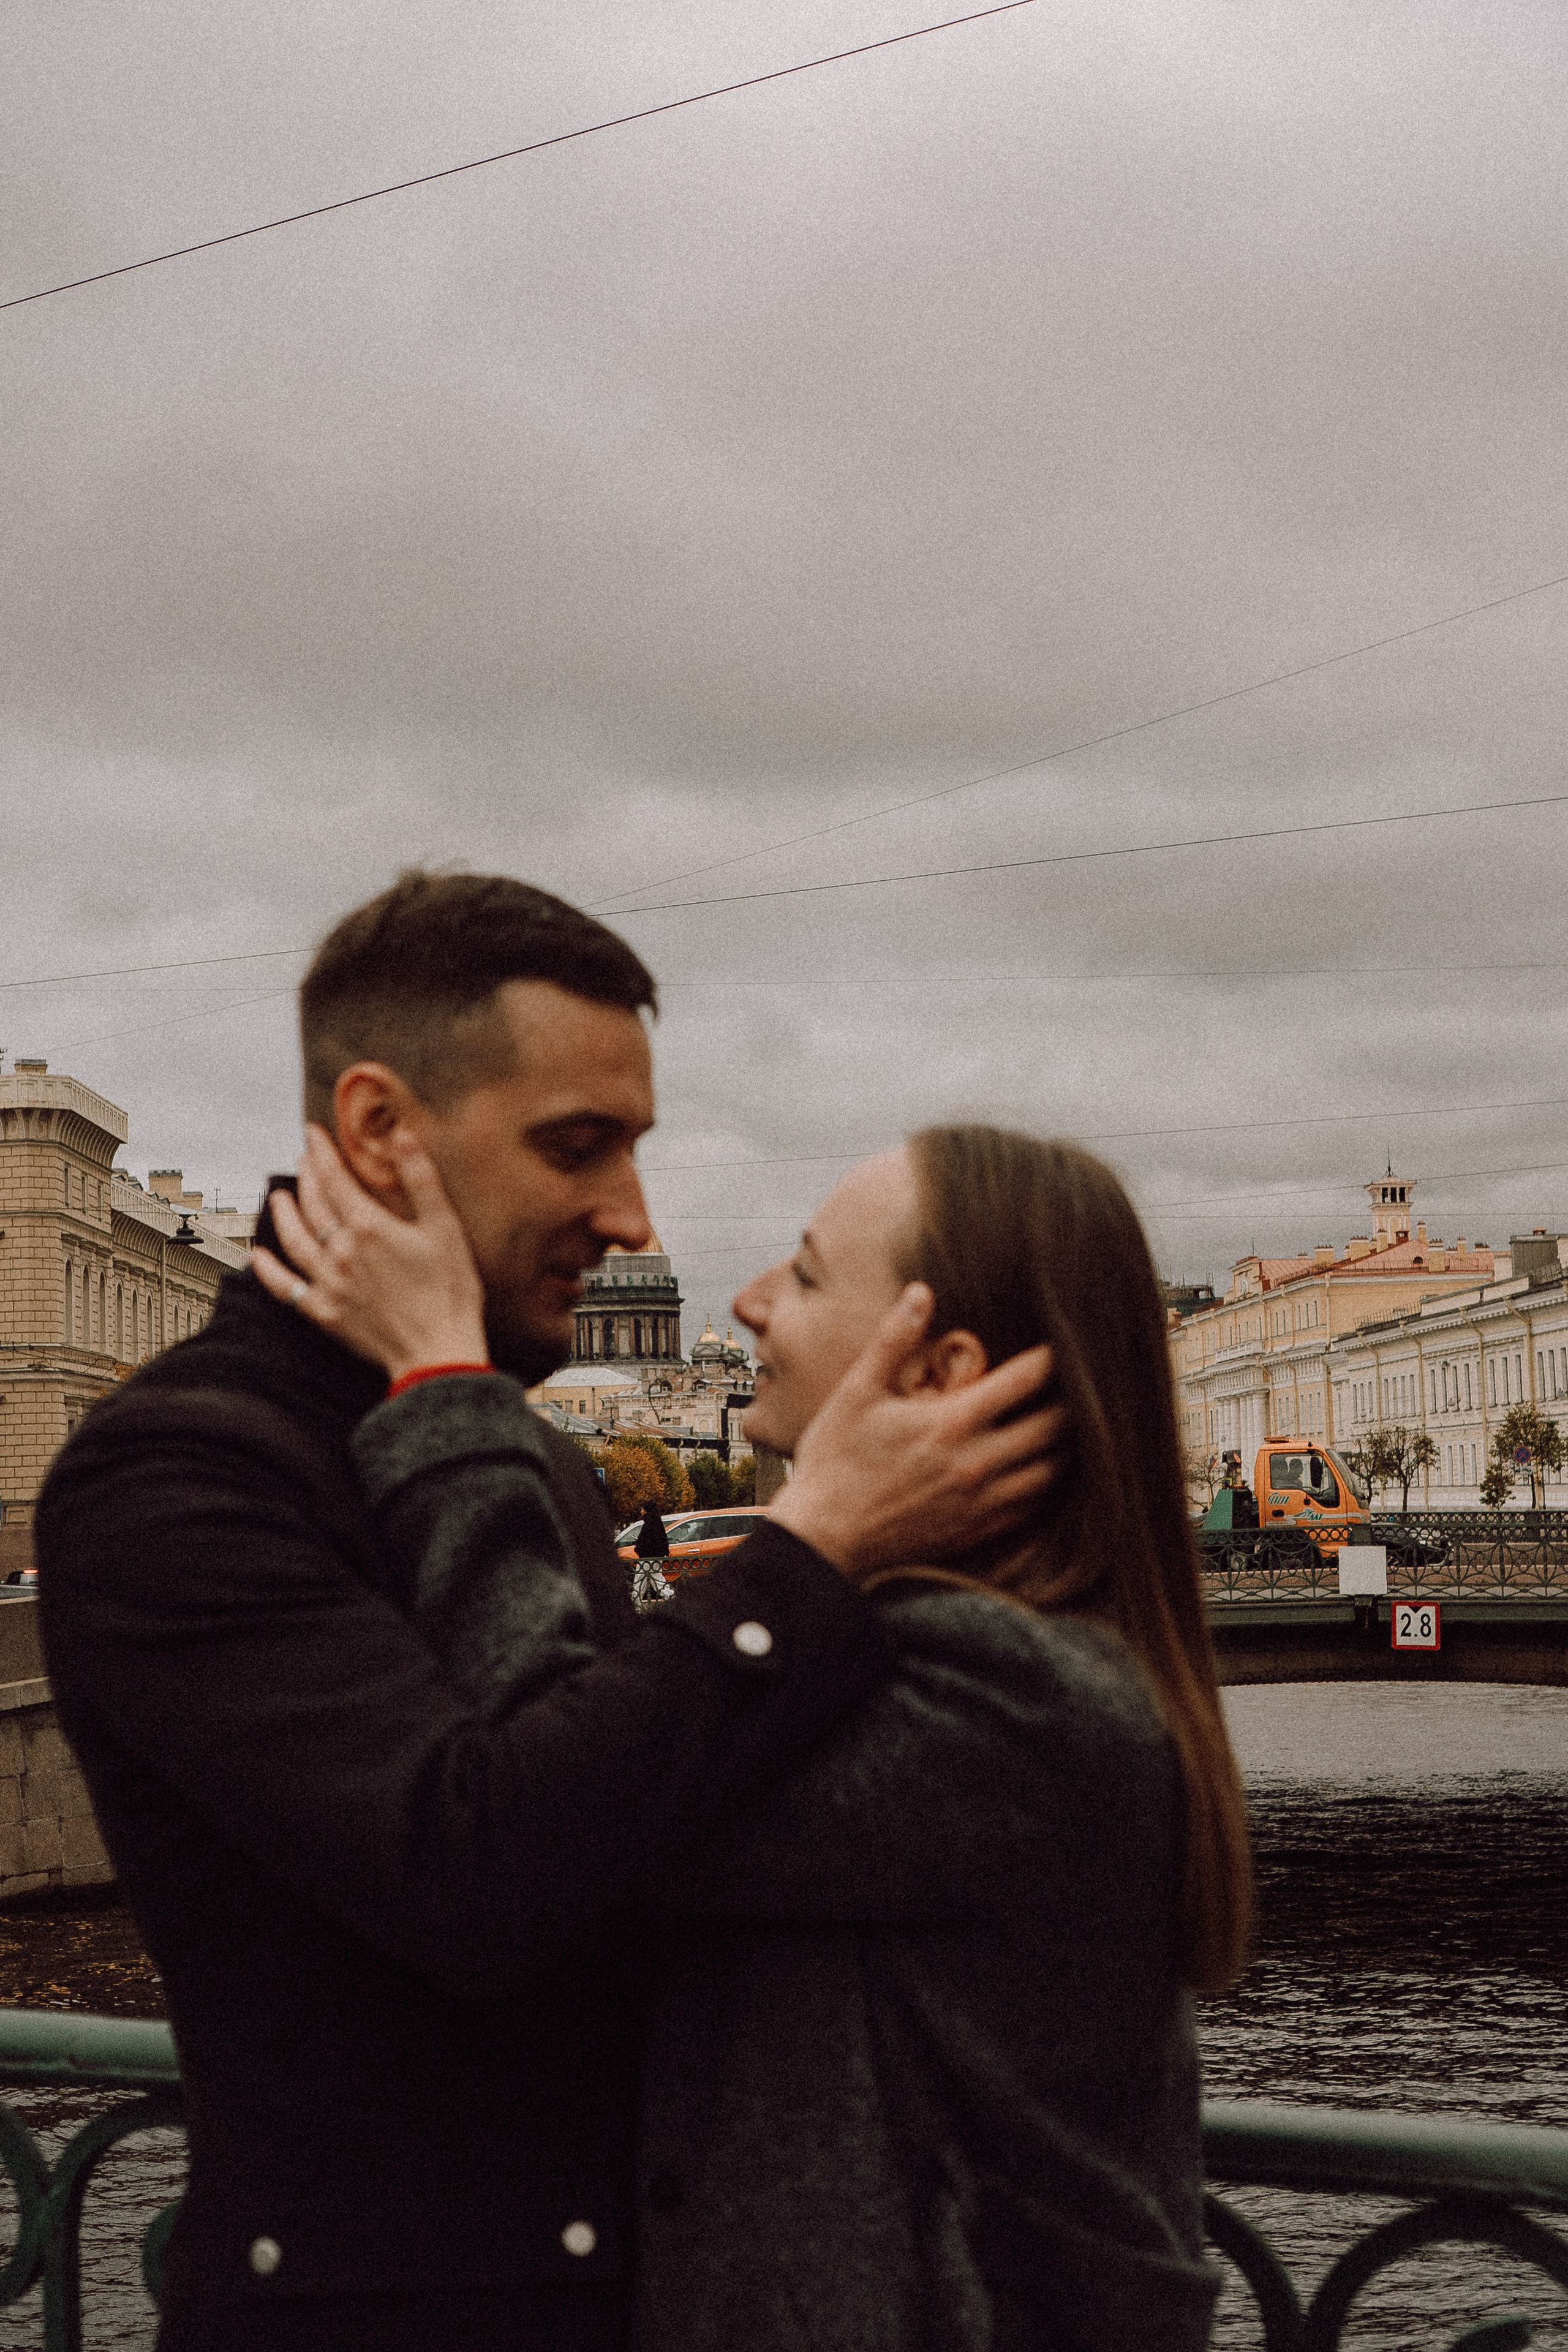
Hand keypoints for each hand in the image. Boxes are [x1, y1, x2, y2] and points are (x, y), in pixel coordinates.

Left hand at [251, 1125, 489, 1381]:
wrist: (438, 1350)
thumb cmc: (450, 1290)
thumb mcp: (444, 1227)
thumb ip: (420, 1179)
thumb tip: (402, 1135)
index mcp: (369, 1226)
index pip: (335, 1178)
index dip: (322, 1152)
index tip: (312, 1133)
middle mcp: (341, 1251)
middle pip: (314, 1206)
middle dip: (306, 1178)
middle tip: (303, 1159)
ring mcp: (329, 1283)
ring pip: (294, 1240)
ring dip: (284, 1215)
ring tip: (278, 1198)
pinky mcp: (326, 1312)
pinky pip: (287, 1288)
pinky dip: (268, 1271)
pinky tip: (257, 1257)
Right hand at [768, 1284, 1061, 1575]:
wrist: (822, 1540)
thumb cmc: (834, 1462)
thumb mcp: (855, 1392)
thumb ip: (892, 1339)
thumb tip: (920, 1291)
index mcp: (952, 1422)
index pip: (1027, 1380)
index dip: (1055, 1356)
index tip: (1066, 1339)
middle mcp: (978, 1463)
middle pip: (1055, 1426)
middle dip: (1075, 1399)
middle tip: (1084, 1379)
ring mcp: (982, 1502)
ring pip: (1054, 1469)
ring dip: (1069, 1443)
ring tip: (1075, 1422)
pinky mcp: (979, 1530)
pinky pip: (1035, 1505)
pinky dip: (1050, 1483)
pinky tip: (1046, 1467)